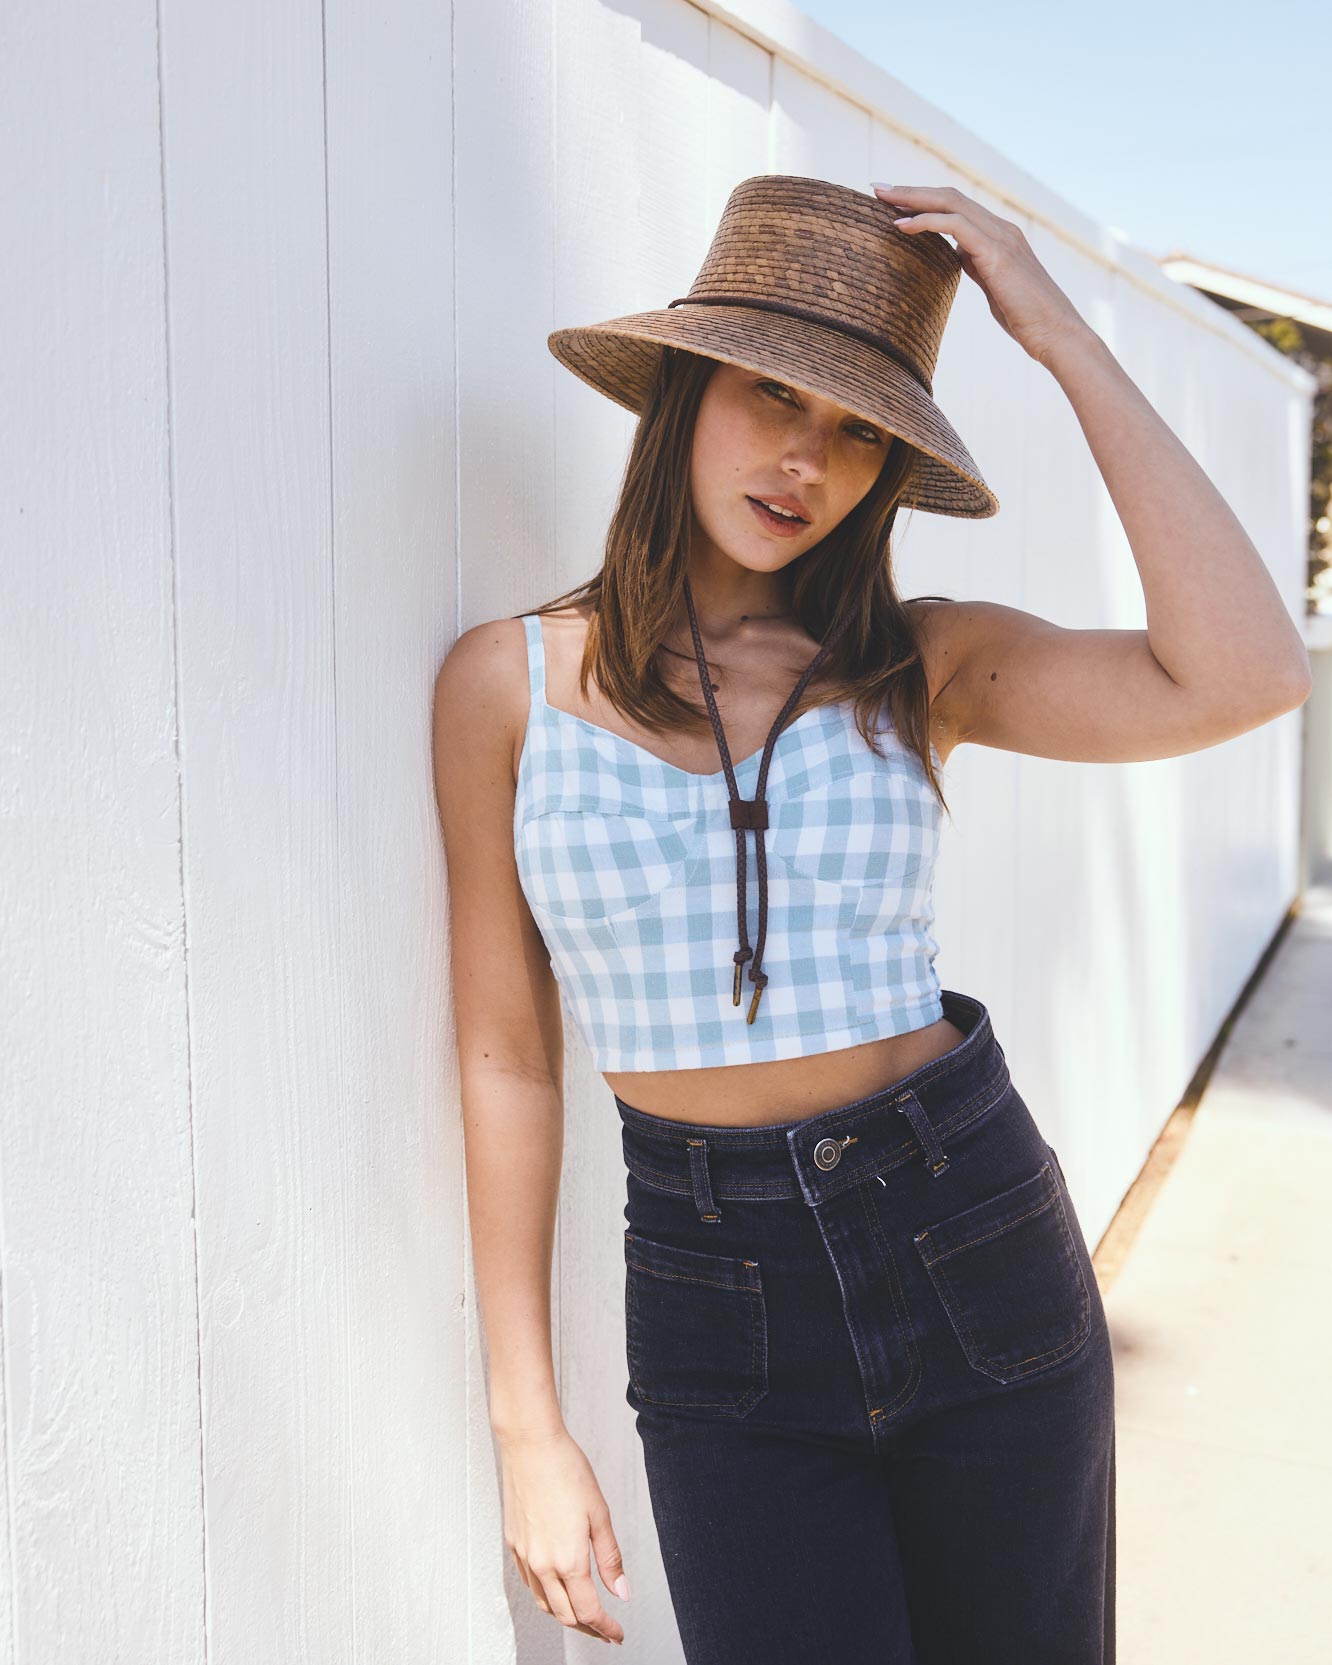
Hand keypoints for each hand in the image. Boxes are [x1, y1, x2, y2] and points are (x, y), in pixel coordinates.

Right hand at [499, 1425, 629, 1644]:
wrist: (531, 1445)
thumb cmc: (566, 1470)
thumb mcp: (599, 1513)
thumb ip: (610, 1558)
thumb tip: (621, 1592)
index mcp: (568, 1560)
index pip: (588, 1611)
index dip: (606, 1628)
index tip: (618, 1634)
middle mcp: (542, 1564)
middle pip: (565, 1614)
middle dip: (588, 1628)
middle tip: (606, 1631)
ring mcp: (525, 1556)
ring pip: (544, 1603)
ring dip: (565, 1615)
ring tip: (584, 1615)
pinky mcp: (513, 1543)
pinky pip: (529, 1583)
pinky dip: (545, 1596)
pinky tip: (556, 1589)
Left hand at [872, 183, 1089, 368]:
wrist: (1056, 334)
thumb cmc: (1026, 319)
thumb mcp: (995, 286)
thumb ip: (978, 267)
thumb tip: (958, 258)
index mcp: (999, 236)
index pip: (956, 207)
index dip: (923, 202)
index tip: (892, 203)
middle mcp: (1001, 228)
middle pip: (949, 197)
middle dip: (911, 191)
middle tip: (877, 188)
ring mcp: (1000, 237)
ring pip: (950, 203)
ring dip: (913, 198)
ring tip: (881, 199)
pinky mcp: (997, 253)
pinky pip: (956, 225)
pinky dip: (926, 221)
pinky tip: (901, 225)